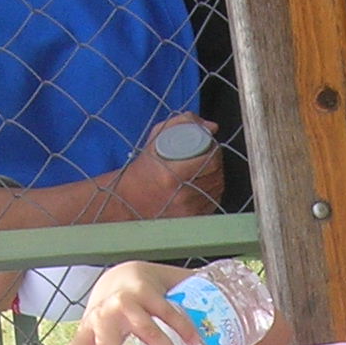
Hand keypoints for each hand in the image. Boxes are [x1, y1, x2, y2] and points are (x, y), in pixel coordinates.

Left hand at [62, 259, 207, 344]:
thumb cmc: (115, 310)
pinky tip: (194, 342)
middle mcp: (104, 315)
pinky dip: (183, 329)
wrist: (127, 272)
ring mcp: (125, 302)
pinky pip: (168, 314)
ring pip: (147, 332)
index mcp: (88, 329)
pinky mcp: (146, 291)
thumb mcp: (103, 333)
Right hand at [109, 119, 223, 224]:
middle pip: (216, 175)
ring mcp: (188, 211)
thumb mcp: (156, 140)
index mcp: (171, 176)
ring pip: (217, 188)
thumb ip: (182, 124)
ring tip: (204, 170)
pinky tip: (204, 185)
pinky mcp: (192, 220)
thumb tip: (212, 127)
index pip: (210, 161)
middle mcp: (182, 197)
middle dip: (216, 163)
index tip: (209, 146)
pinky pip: (213, 202)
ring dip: (216, 177)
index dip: (214, 150)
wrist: (128, 202)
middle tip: (208, 156)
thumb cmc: (142, 170)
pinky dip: (212, 191)